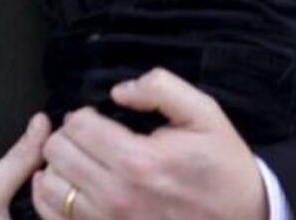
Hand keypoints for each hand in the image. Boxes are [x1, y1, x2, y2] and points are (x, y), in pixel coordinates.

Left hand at [35, 69, 264, 219]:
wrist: (246, 219)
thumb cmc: (223, 168)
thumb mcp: (206, 116)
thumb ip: (161, 89)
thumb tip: (119, 92)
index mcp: (139, 160)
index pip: (76, 125)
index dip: (84, 115)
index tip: (98, 121)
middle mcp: (117, 195)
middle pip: (57, 151)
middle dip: (68, 137)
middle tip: (88, 139)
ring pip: (50, 183)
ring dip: (60, 166)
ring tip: (82, 162)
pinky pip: (55, 214)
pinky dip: (54, 196)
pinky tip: (73, 185)